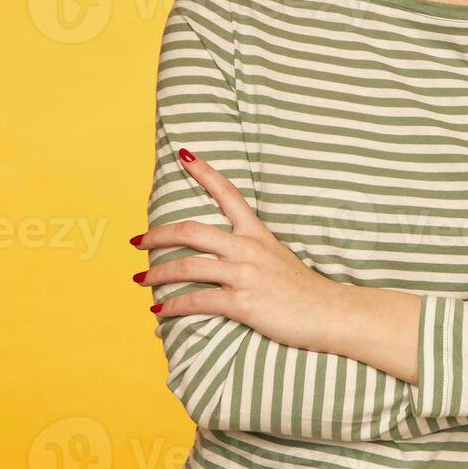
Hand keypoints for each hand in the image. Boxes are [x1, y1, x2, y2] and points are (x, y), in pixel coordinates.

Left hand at [130, 147, 342, 352]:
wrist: (330, 314)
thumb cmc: (304, 291)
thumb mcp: (279, 258)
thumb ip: (252, 252)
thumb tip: (226, 257)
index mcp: (257, 234)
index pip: (228, 193)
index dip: (204, 172)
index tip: (184, 154)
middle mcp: (248, 248)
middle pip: (191, 231)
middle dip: (157, 235)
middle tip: (137, 242)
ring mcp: (245, 274)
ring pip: (187, 266)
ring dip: (157, 274)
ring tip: (140, 280)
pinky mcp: (243, 302)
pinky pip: (198, 300)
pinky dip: (172, 305)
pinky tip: (159, 310)